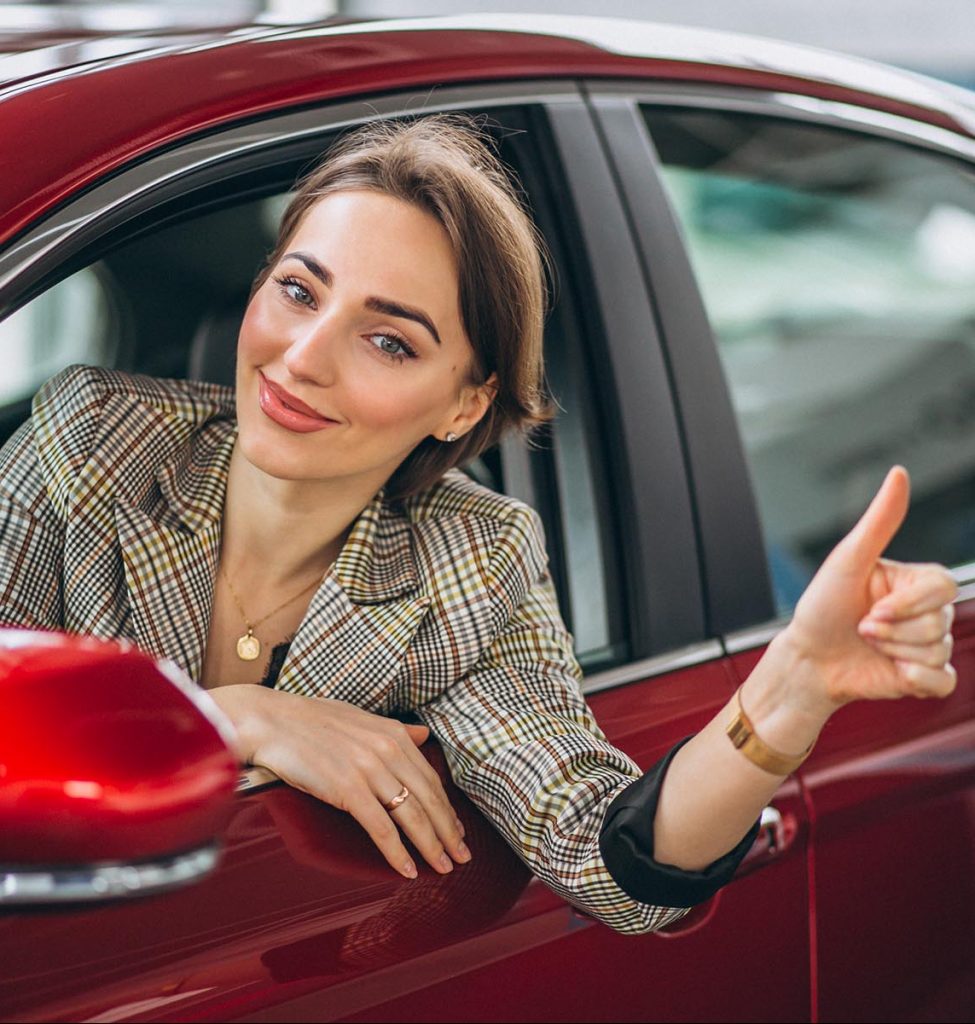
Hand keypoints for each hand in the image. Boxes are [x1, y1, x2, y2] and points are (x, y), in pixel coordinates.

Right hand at [211, 686, 469, 878]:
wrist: (271, 721)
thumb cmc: (311, 720)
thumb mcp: (361, 718)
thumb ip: (395, 731)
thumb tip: (424, 735)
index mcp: (394, 733)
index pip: (431, 779)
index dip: (447, 809)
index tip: (457, 830)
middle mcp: (388, 750)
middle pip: (429, 800)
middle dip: (449, 832)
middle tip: (462, 856)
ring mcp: (370, 770)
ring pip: (412, 817)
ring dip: (432, 846)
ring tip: (444, 866)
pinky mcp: (348, 790)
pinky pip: (381, 829)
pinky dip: (398, 853)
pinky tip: (409, 869)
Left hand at [782, 466, 957, 714]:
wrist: (806, 659)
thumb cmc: (822, 607)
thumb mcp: (847, 560)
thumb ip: (879, 521)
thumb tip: (899, 473)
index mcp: (912, 581)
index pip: (943, 587)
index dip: (908, 604)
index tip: (872, 611)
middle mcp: (924, 611)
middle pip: (939, 622)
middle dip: (892, 631)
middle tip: (862, 628)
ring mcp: (926, 644)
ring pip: (937, 651)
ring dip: (894, 652)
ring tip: (867, 644)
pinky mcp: (923, 677)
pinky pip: (943, 681)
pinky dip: (916, 680)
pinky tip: (891, 672)